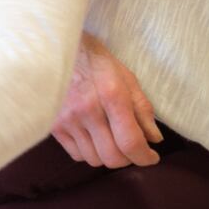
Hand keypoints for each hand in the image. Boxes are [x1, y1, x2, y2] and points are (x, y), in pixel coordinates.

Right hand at [49, 34, 162, 167]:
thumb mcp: (126, 77)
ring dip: (107, 156)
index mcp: (111, 95)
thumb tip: (154, 139)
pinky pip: (76, 154)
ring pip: (94, 159)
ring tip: (111, 141)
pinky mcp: (54, 124)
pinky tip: (93, 139)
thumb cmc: (96, 62)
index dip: (145, 157)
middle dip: (128, 159)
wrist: (58, 49)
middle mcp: (88, 110)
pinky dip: (89, 153)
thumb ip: (142, 109)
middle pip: (112, 157)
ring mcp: (68, 119)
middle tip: (132, 149)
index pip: (130, 142)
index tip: (152, 157)